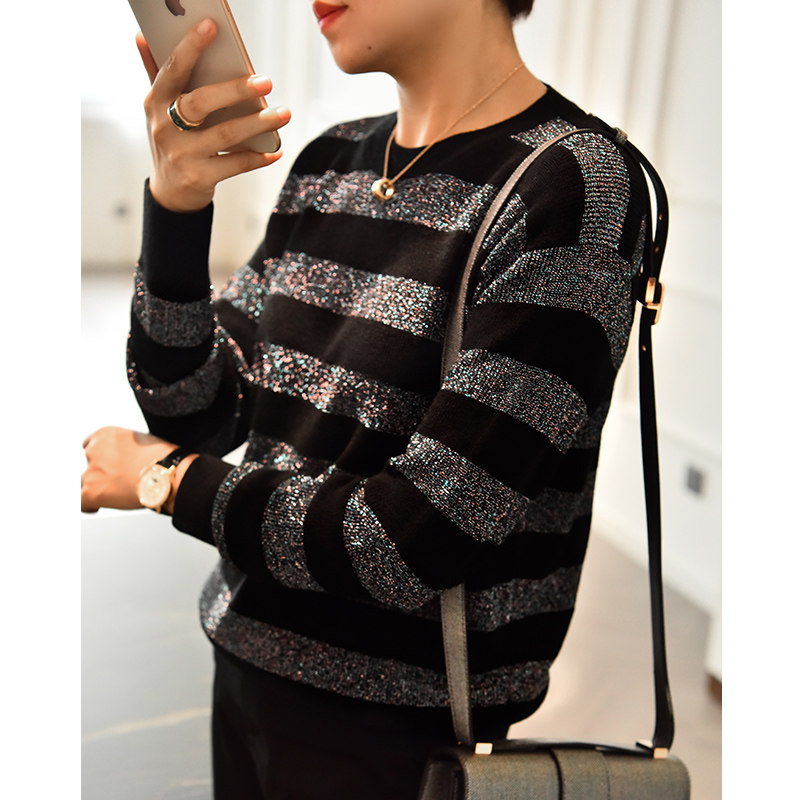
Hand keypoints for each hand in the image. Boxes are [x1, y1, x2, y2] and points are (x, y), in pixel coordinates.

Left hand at [81, 426, 192, 513]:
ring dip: (96, 488)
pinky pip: (81, 502)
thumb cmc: (163, 459)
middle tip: (118, 481)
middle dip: (100, 473)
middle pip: (89, 465)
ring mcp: (91, 472)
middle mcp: (95, 450)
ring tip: (114, 495)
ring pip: (84, 483)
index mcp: (106, 434)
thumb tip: (126, 459)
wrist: (168, 474)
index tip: (108, 465)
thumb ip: (126, 448)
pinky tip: (97, 506)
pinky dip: (88, 505)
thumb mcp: (141, 441)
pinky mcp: (91, 492)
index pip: (90, 445)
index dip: (100, 457)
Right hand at [137, 19, 291, 212]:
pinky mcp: (199, 177)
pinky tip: (275, 150)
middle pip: (201, 102)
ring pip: (225, 134)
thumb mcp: (159, 110)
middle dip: (236, 90)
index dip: (190, 47)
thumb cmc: (172, 141)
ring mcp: (182, 155)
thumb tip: (143, 35)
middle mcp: (165, 127)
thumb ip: (156, 74)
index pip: (173, 70)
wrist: (171, 192)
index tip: (212, 27)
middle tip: (266, 82)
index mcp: (155, 102)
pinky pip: (235, 164)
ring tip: (283, 113)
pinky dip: (258, 157)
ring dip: (258, 123)